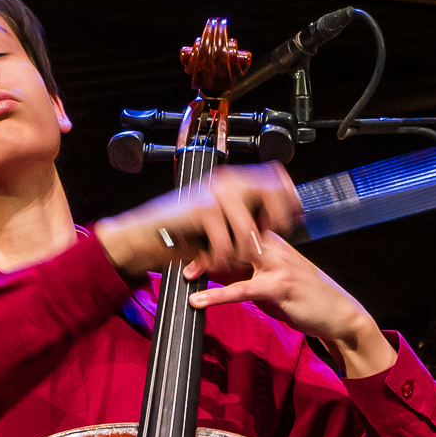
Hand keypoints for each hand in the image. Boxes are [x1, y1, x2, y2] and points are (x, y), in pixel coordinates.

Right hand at [93, 163, 300, 281]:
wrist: (143, 235)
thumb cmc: (180, 232)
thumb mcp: (221, 222)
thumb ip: (246, 216)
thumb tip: (278, 222)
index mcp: (234, 180)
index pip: (278, 177)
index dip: (290, 198)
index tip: (292, 220)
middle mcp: (228, 181)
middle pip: (272, 194)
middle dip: (273, 224)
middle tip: (261, 243)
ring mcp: (215, 194)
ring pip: (249, 230)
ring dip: (239, 252)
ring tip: (224, 258)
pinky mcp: (203, 211)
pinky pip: (227, 243)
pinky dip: (219, 258)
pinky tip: (208, 258)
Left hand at [189, 232, 396, 377]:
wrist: (338, 316)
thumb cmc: (302, 300)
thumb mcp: (269, 283)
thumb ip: (242, 274)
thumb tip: (210, 271)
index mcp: (272, 243)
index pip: (236, 231)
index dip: (211, 235)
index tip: (186, 239)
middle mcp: (274, 248)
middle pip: (233, 238)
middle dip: (204, 243)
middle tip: (176, 250)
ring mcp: (278, 265)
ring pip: (237, 257)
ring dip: (208, 264)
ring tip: (184, 273)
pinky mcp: (280, 287)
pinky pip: (243, 289)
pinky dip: (218, 295)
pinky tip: (199, 300)